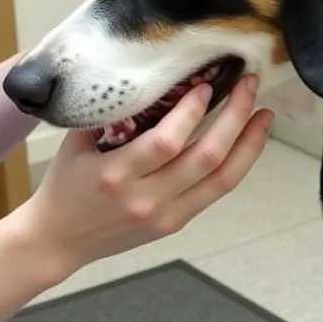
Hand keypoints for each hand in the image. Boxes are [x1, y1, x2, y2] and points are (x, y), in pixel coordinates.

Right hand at [22, 75, 273, 275]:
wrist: (59, 239)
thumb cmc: (65, 184)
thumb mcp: (75, 143)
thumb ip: (109, 116)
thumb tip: (148, 82)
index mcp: (115, 175)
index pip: (165, 142)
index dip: (190, 112)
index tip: (204, 84)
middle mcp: (145, 199)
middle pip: (205, 157)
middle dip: (234, 117)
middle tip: (248, 84)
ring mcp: (165, 215)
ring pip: (221, 179)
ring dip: (248, 143)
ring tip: (263, 113)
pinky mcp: (175, 224)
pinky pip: (215, 191)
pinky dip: (236, 164)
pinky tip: (246, 143)